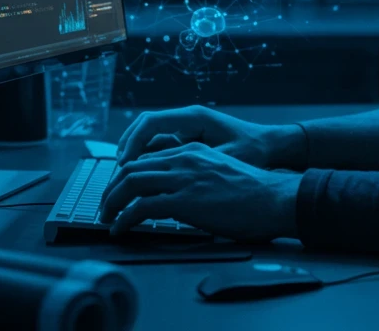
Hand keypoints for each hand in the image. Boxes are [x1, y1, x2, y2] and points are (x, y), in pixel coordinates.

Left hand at [97, 142, 301, 241]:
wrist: (274, 199)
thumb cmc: (254, 193)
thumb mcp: (220, 172)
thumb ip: (196, 175)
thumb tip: (177, 194)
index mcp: (193, 150)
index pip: (147, 158)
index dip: (126, 176)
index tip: (119, 192)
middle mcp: (184, 159)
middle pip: (132, 168)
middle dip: (112, 189)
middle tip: (105, 207)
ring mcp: (184, 178)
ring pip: (131, 183)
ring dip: (112, 202)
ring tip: (106, 218)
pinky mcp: (184, 200)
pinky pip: (142, 207)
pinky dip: (125, 218)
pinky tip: (120, 229)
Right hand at [116, 105, 303, 168]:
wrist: (272, 146)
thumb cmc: (254, 150)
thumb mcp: (227, 159)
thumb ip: (199, 164)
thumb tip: (167, 175)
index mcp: (193, 118)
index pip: (151, 123)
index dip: (132, 143)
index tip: (123, 164)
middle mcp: (186, 119)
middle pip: (144, 128)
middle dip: (127, 149)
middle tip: (117, 175)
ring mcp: (186, 129)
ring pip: (150, 138)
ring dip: (136, 156)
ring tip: (124, 180)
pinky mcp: (188, 140)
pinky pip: (161, 147)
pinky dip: (149, 160)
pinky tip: (144, 180)